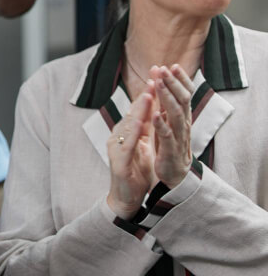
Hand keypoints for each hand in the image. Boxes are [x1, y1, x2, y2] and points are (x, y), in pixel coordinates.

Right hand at [106, 82, 157, 218]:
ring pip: (129, 124)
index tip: (160, 77)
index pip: (139, 110)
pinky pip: (127, 144)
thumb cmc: (135, 173)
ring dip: (139, 109)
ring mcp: (116, 148)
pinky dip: (134, 132)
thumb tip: (153, 110)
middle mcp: (119, 137)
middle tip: (155, 77)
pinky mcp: (118, 162)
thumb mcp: (143, 146)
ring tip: (149, 94)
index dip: (150, 93)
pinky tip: (141, 122)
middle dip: (145, 94)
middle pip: (134, 112)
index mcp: (127, 133)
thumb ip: (145, 129)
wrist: (126, 199)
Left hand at [150, 64, 194, 187]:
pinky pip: (166, 135)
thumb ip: (164, 102)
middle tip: (165, 69)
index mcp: (181, 116)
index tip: (172, 65)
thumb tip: (159, 78)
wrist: (174, 174)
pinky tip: (155, 114)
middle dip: (173, 83)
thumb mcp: (168, 121)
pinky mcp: (170, 150)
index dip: (180, 80)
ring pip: (175, 114)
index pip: (185, 94)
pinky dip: (161, 124)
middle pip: (181, 100)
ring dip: (167, 98)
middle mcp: (183, 124)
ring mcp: (178, 137)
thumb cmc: (169, 145)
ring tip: (159, 84)